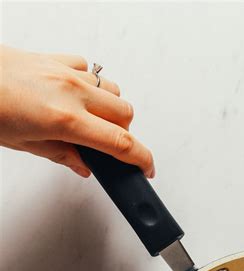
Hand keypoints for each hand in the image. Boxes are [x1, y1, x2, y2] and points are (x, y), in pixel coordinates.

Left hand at [0, 45, 153, 176]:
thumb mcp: (25, 144)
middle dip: (124, 134)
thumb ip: (63, 155)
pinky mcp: (56, 58)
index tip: (146, 168)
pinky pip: (91, 71)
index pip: (119, 143)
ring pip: (113, 91)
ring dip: (111, 110)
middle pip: (125, 115)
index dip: (140, 158)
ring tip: (92, 123)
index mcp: (65, 119)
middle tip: (109, 149)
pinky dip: (92, 87)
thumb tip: (84, 166)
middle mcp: (71, 92)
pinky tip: (77, 98)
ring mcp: (66, 72)